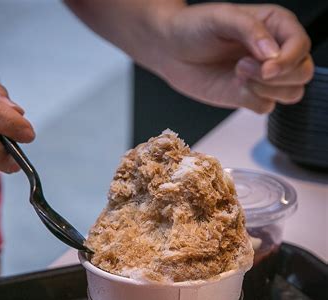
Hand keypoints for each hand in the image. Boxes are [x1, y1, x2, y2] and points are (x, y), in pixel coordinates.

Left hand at [156, 3, 313, 112]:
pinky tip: (234, 85)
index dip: (288, 60)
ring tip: (238, 73)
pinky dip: (253, 101)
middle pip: (303, 72)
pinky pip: (266, 107)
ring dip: (266, 90)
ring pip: (291, 93)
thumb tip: (272, 53)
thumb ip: (250, 30)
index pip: (302, 45)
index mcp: (276, 25)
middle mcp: (274, 51)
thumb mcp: (222, 18)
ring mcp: (263, 76)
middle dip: (278, 77)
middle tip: (244, 68)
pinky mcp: (249, 96)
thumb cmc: (193, 28)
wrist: (170, 50)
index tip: (266, 67)